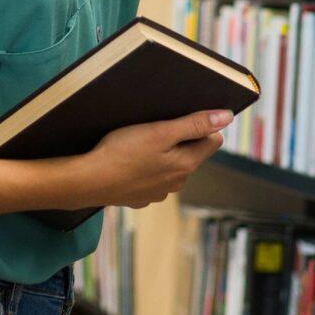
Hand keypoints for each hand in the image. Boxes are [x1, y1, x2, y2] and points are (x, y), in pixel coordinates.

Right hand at [74, 109, 231, 208]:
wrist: (88, 181)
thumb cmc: (122, 152)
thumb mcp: (160, 132)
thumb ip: (194, 124)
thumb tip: (226, 117)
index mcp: (186, 165)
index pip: (212, 141)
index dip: (201, 125)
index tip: (181, 117)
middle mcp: (177, 183)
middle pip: (191, 154)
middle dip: (179, 139)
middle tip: (155, 127)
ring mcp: (158, 193)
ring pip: (170, 167)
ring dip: (161, 155)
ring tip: (138, 144)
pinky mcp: (140, 197)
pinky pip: (151, 178)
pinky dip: (144, 168)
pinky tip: (128, 161)